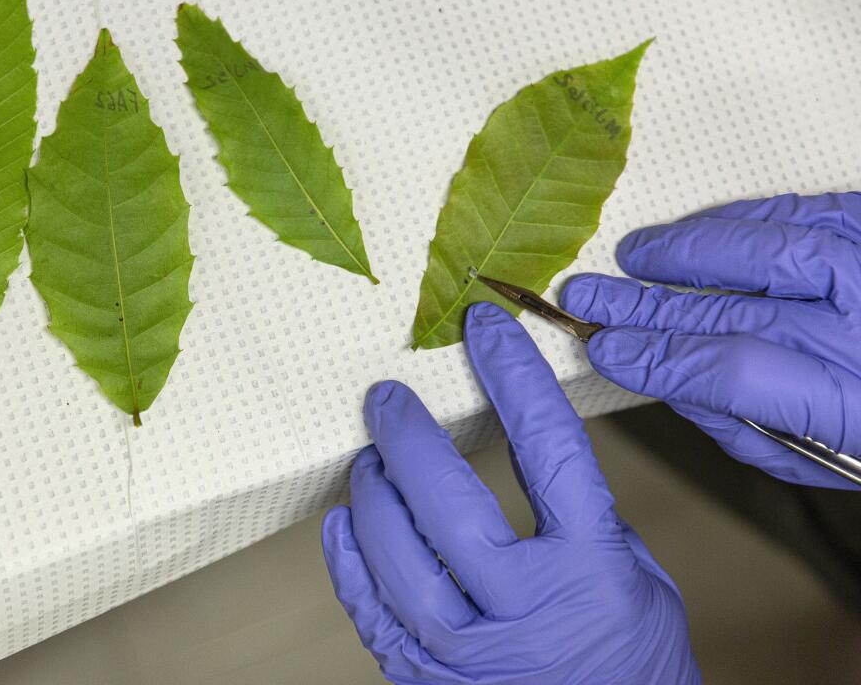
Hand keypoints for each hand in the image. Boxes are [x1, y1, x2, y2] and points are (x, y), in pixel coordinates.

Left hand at [322, 303, 697, 684]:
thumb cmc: (633, 664)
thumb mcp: (637, 579)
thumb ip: (581, 516)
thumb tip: (521, 443)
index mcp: (591, 570)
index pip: (548, 449)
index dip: (513, 377)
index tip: (485, 329)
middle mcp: (527, 611)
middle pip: (449, 504)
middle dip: (409, 439)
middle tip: (387, 400)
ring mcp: (471, 655)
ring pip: (396, 560)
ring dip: (373, 498)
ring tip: (368, 463)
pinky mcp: (429, 682)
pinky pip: (372, 615)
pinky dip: (348, 563)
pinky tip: (343, 523)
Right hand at [561, 192, 860, 488]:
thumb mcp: (819, 458)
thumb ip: (741, 424)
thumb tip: (665, 379)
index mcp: (855, 409)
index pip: (734, 373)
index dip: (658, 359)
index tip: (606, 352)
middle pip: (740, 311)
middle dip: (649, 306)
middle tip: (589, 299)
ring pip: (776, 249)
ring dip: (690, 251)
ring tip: (634, 255)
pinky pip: (812, 212)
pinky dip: (747, 218)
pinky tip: (699, 231)